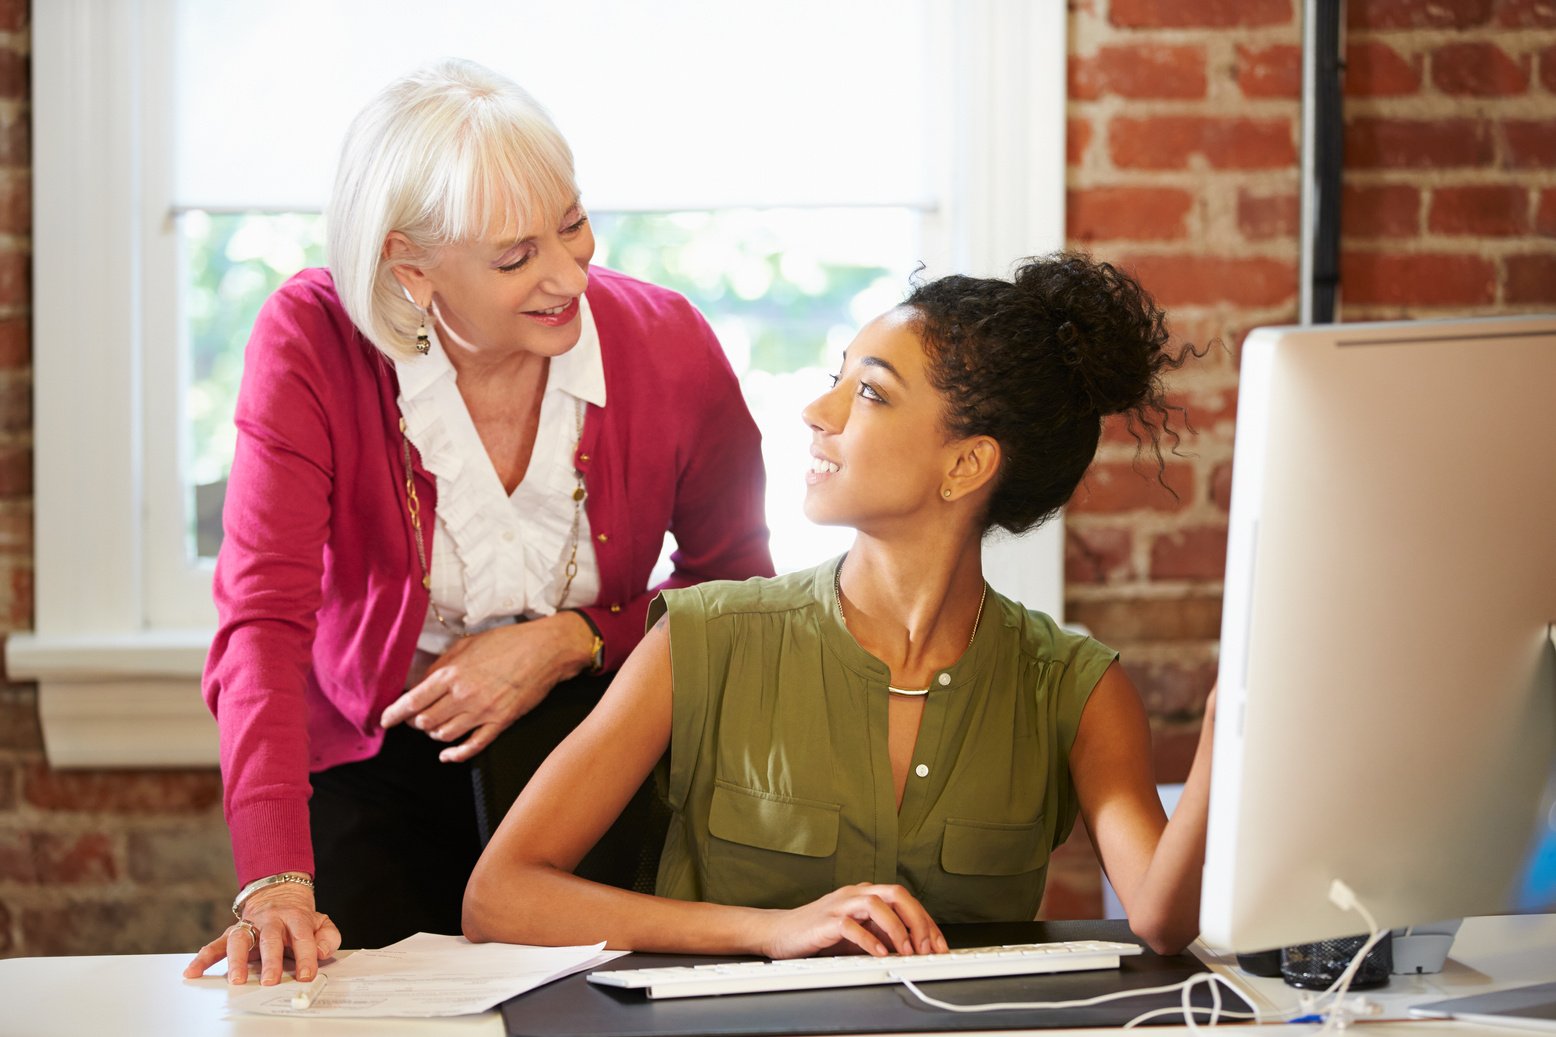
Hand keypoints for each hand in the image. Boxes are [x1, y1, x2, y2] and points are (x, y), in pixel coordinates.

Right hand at [182, 884, 338, 984]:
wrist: (279, 893)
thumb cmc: (299, 917)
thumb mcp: (321, 922)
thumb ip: (328, 937)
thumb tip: (320, 952)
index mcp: (295, 917)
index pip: (302, 937)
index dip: (306, 956)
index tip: (306, 974)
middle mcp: (270, 921)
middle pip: (269, 939)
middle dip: (270, 961)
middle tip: (270, 980)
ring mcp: (249, 926)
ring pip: (239, 939)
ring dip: (237, 960)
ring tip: (236, 979)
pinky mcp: (232, 933)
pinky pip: (215, 945)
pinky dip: (203, 958)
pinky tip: (193, 971)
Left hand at [380, 613, 594, 762]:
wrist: (545, 650)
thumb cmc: (507, 642)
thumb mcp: (467, 644)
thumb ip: (442, 665)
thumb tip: (420, 682)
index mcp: (452, 674)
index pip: (412, 701)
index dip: (394, 714)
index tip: (385, 721)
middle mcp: (463, 695)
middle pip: (425, 722)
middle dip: (415, 724)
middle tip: (415, 720)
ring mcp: (483, 711)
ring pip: (444, 736)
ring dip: (434, 735)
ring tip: (435, 728)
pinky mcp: (500, 722)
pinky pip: (472, 746)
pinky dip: (455, 754)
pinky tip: (447, 755)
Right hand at [757, 883, 947, 959]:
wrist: (782, 932)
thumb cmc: (821, 932)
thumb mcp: (859, 931)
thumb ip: (883, 933)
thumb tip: (915, 948)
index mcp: (867, 894)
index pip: (905, 900)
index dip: (926, 922)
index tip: (939, 945)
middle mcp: (856, 893)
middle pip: (896, 894)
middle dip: (918, 921)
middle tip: (929, 948)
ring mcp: (841, 904)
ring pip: (877, 905)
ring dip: (897, 929)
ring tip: (907, 951)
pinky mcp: (826, 921)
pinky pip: (852, 926)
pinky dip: (869, 940)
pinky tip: (880, 954)